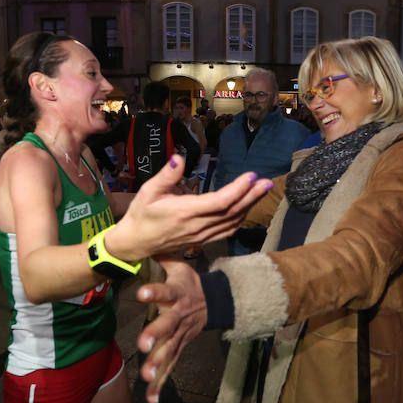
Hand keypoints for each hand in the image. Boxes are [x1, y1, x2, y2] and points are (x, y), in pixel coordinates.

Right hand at [105, 154, 271, 260]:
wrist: (135, 243)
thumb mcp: (147, 192)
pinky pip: (227, 230)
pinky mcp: (202, 241)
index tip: (250, 176)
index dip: (238, 190)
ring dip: (250, 206)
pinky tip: (247, 208)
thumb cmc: (140, 215)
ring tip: (262, 191)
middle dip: (251, 196)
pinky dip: (240, 219)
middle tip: (267, 182)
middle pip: (232, 211)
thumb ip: (165, 176)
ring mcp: (201, 236)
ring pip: (232, 222)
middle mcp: (197, 226)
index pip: (219, 202)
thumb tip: (178, 158)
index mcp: (184, 212)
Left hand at [137, 255, 207, 402]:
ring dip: (158, 364)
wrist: (216, 303)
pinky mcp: (181, 349)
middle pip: (167, 326)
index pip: (164, 291)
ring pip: (170, 350)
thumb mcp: (180, 266)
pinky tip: (151, 400)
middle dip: (155, 336)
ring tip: (147, 376)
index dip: (154, 292)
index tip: (141, 294)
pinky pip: (171, 367)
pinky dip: (162, 384)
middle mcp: (178, 316)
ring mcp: (181, 335)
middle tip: (142, 345)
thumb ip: (162, 255)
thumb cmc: (191, 283)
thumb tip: (144, 240)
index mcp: (177, 294)